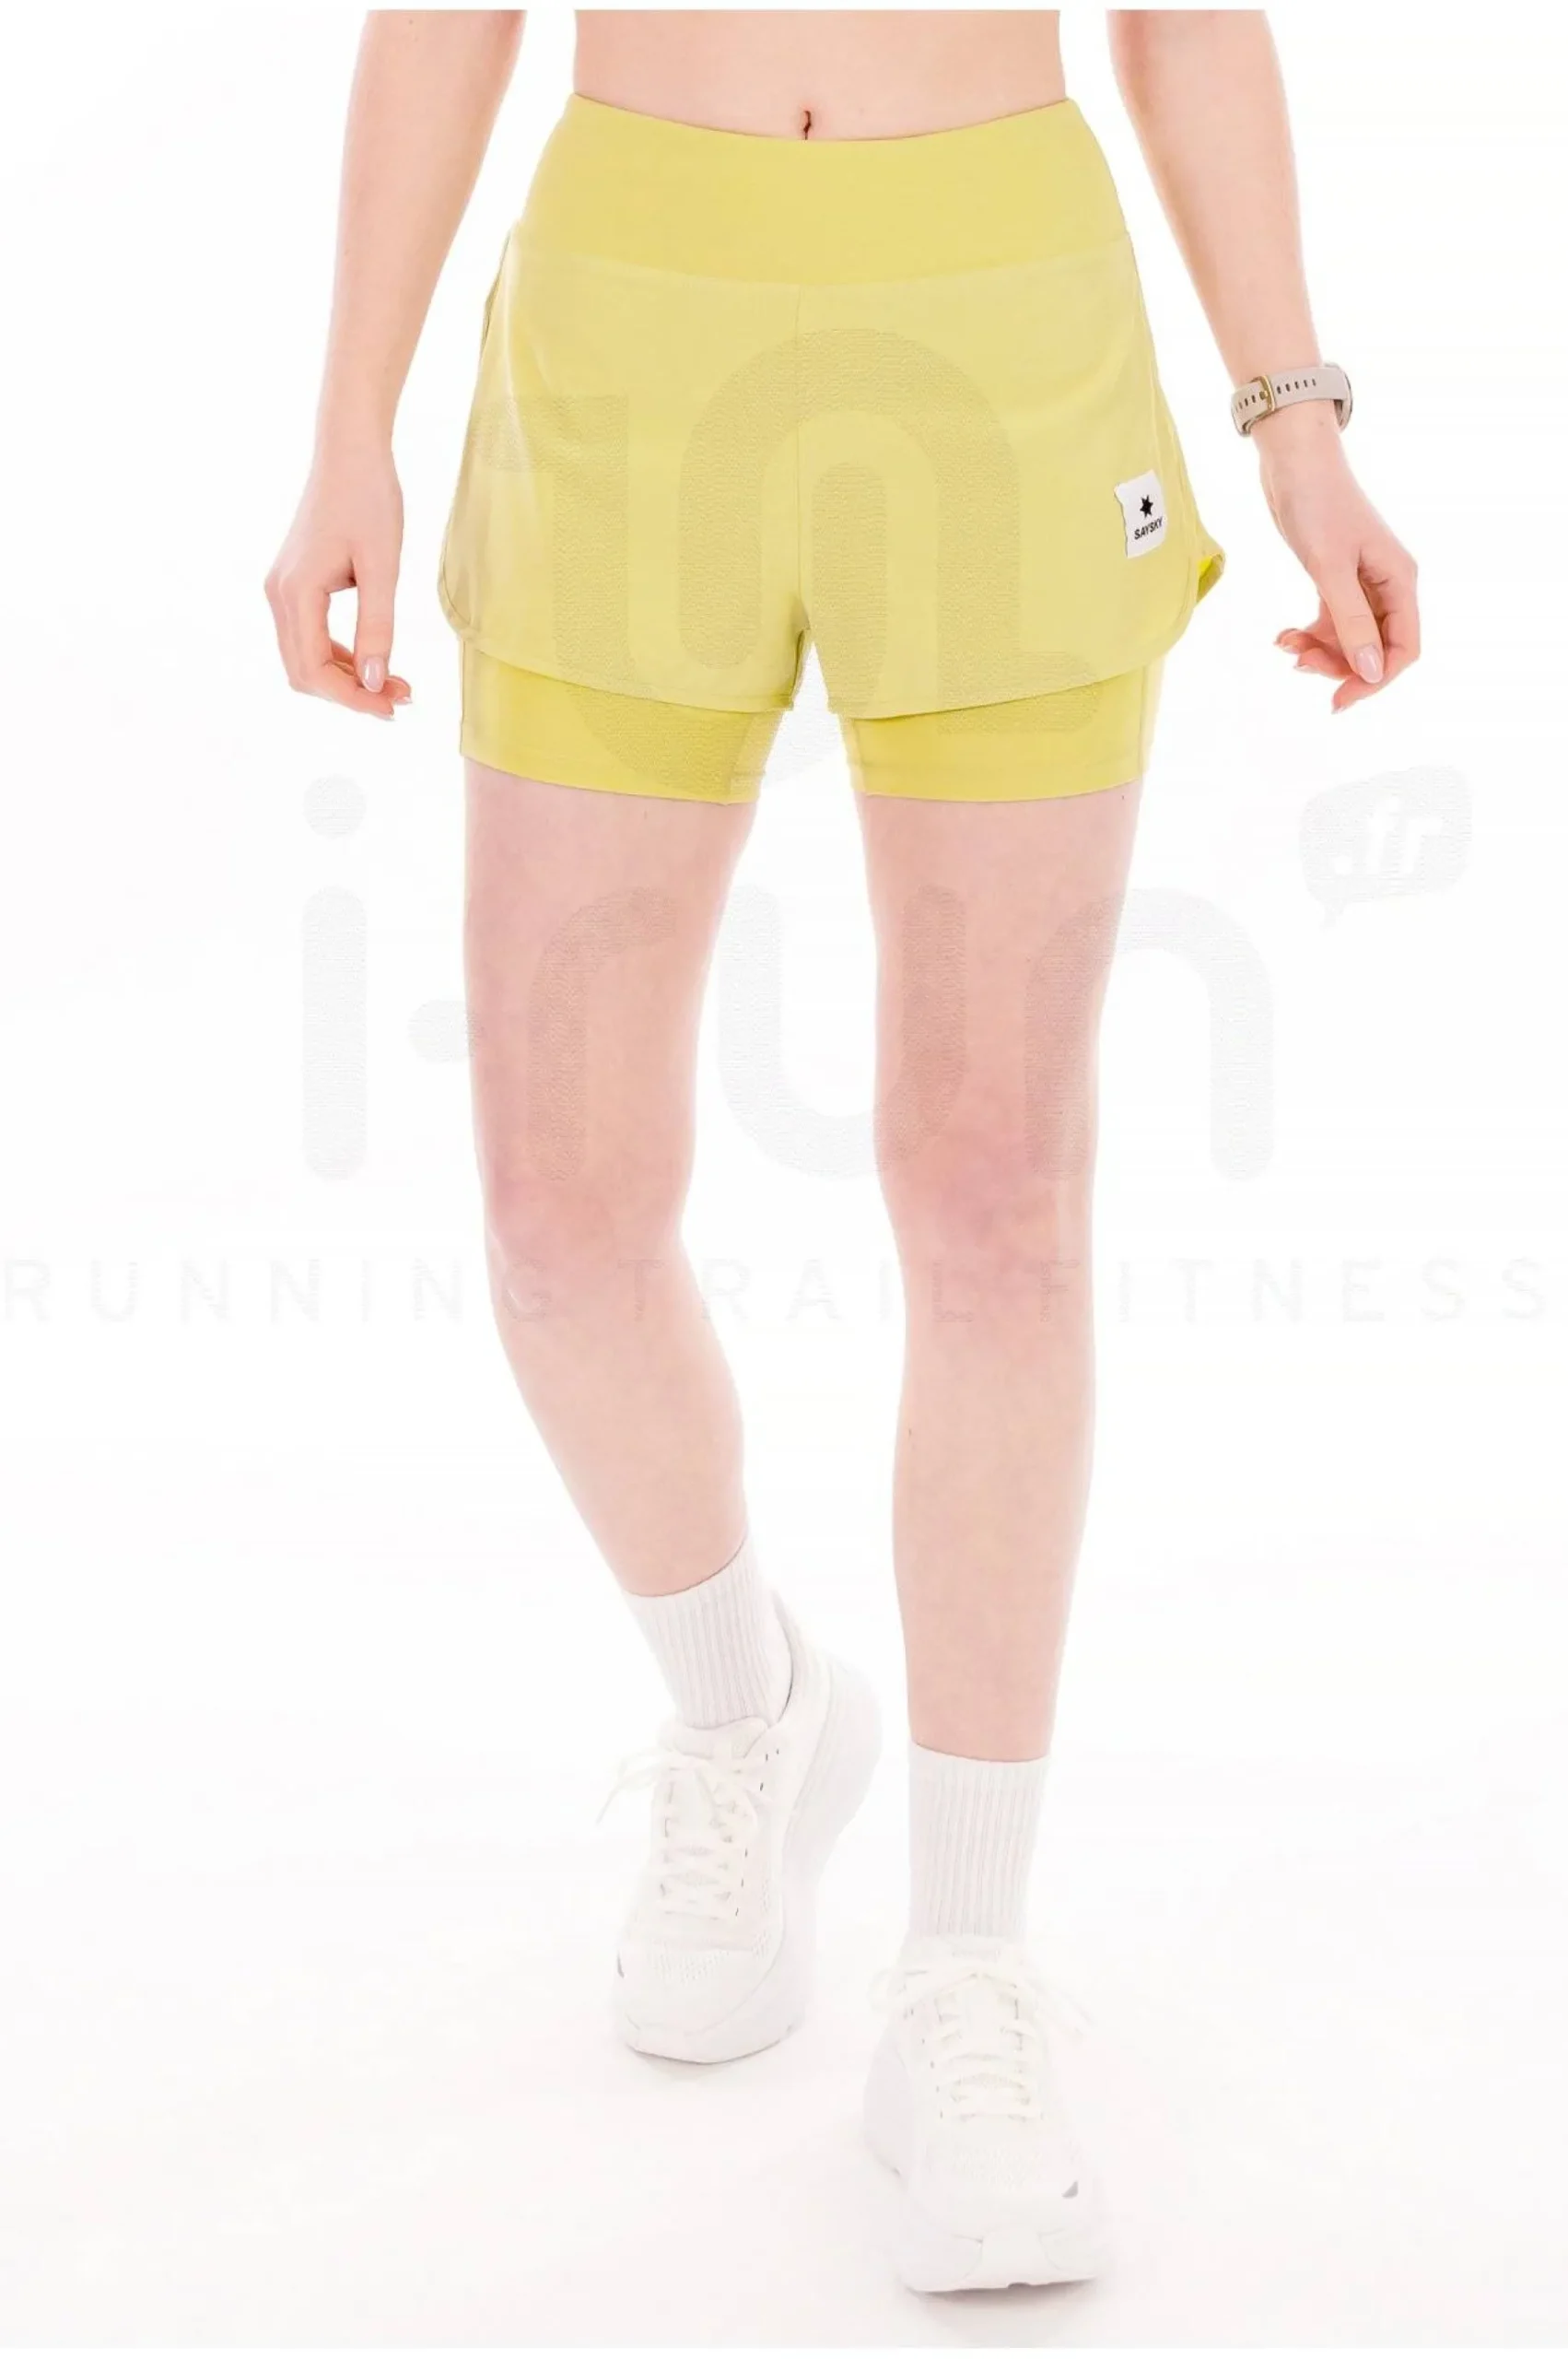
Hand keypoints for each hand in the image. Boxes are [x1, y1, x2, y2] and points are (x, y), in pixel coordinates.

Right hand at [265, 441, 410, 717]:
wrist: (350, 451)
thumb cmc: (369, 499)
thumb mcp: (383, 567)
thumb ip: (377, 628)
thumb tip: (376, 683)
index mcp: (295, 592)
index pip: (315, 670)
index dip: (353, 698)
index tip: (394, 708)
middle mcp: (279, 594)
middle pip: (304, 672)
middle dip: (351, 694)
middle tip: (402, 699)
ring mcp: (282, 589)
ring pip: (306, 658)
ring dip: (348, 678)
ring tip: (398, 684)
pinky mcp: (294, 584)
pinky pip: (310, 637)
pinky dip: (340, 657)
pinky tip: (375, 659)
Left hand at [1254, 406, 1418, 712]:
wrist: (1293, 459)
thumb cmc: (1316, 504)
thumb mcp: (1330, 568)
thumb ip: (1351, 621)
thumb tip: (1371, 672)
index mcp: (1399, 581)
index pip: (1404, 648)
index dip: (1376, 680)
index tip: (1338, 700)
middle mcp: (1387, 584)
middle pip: (1375, 649)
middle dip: (1339, 665)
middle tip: (1299, 665)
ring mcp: (1362, 582)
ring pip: (1350, 638)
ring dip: (1319, 651)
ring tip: (1285, 646)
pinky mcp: (1337, 577)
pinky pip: (1331, 621)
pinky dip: (1309, 634)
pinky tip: (1283, 636)